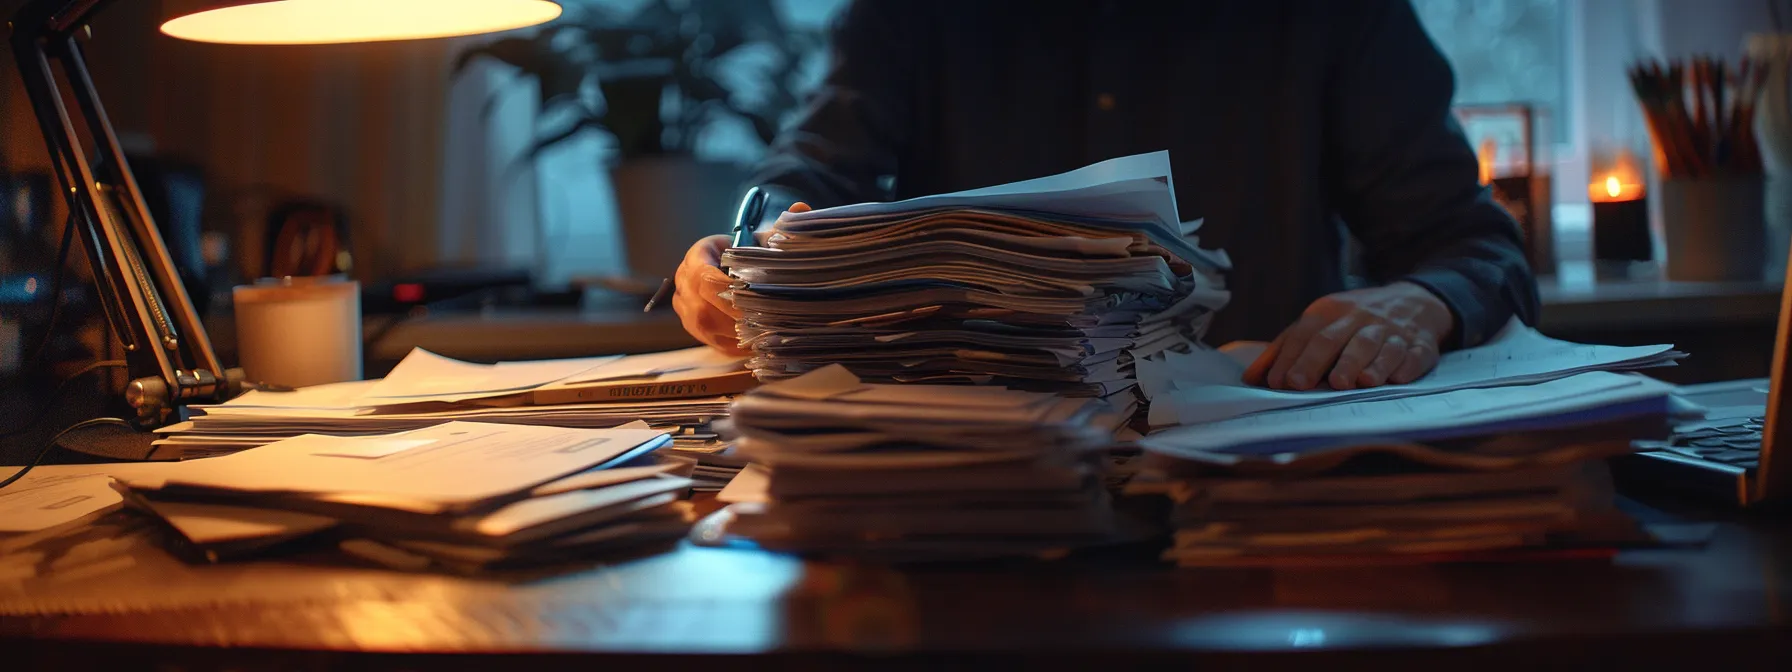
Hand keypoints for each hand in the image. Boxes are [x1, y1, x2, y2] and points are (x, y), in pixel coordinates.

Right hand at [672, 202, 809, 355]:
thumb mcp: (758, 239)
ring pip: (705, 328)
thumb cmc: (744, 252)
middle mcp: (683, 283)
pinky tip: (756, 344)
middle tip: (764, 323)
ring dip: (734, 334)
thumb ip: (779, 229)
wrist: (727, 266)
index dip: (729, 292)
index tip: (755, 299)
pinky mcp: (693, 328)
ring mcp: (685, 308)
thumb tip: (802, 209)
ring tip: (763, 335)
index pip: (705, 278)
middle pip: (703, 308)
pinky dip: (734, 345)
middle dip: (735, 318)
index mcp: (697, 256)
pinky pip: (710, 342)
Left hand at [1244, 282, 1453, 390]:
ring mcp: (1392, 330)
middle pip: (1335, 338)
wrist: (1413, 302)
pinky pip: (1412, 354)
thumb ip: (1285, 349)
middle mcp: (1360, 317)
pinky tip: (1395, 378)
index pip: (1306, 333)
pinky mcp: (1420, 345)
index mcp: (1330, 311)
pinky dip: (1403, 367)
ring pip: (1374, 345)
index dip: (1291, 358)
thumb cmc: (1353, 321)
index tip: (1279, 382)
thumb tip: (1250, 379)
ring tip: (1352, 383)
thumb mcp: (1319, 324)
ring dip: (1361, 364)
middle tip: (1303, 384)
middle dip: (1317, 361)